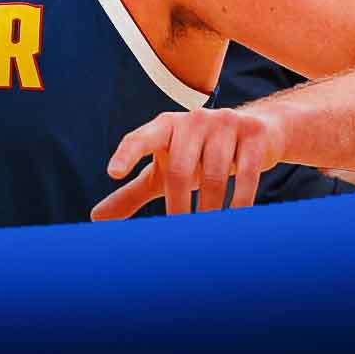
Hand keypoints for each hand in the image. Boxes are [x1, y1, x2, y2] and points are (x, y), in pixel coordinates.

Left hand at [90, 107, 285, 219]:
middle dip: (178, 206)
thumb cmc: (198, 156)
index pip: (140, 139)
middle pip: (179, 168)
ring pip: (213, 174)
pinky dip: (240, 202)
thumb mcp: (164, 171)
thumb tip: (96, 219)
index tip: (112, 173)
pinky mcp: (253, 133)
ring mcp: (224, 123)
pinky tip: (236, 221)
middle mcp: (192, 120)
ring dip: (210, 209)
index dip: (126, 155)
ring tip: (208, 234)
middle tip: (179, 234)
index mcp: (164, 126)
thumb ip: (132, 191)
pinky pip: (245, 174)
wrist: (258, 131)